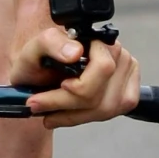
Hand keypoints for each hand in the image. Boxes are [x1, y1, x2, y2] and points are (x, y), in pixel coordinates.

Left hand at [9, 25, 140, 128]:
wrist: (36, 76)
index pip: (103, 67)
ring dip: (72, 115)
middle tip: (39, 104)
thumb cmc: (38, 62)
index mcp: (99, 39)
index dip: (79, 85)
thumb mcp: (33, 48)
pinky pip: (110, 114)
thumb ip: (51, 43)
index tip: (58, 87)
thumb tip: (75, 52)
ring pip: (106, 108)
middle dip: (68, 103)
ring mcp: (124, 76)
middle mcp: (118, 55)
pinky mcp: (124, 95)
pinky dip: (82, 118)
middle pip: (103, 93)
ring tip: (49, 112)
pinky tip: (65, 113)